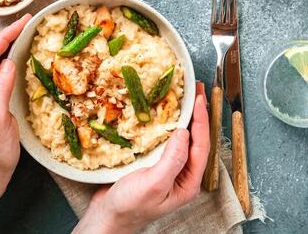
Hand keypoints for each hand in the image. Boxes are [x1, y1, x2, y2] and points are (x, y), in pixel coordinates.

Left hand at [0, 14, 30, 233]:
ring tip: (27, 32)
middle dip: (8, 36)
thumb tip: (9, 62)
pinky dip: (14, 60)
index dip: (5, 37)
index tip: (22, 22)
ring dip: (11, 46)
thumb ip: (0, 89)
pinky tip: (23, 55)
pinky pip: (2, 74)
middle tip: (28, 22)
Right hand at [76, 82, 209, 233]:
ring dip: (182, 116)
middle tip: (195, 89)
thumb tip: (184, 132)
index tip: (199, 99)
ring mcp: (167, 168)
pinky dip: (165, 123)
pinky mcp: (153, 163)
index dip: (201, 121)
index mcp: (188, 182)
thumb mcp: (154, 184)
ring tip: (183, 96)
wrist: (106, 217)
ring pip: (180, 137)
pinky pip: (164, 139)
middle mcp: (181, 174)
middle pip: (194, 139)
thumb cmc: (130, 207)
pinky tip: (162, 112)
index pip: (201, 146)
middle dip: (196, 114)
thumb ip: (172, 160)